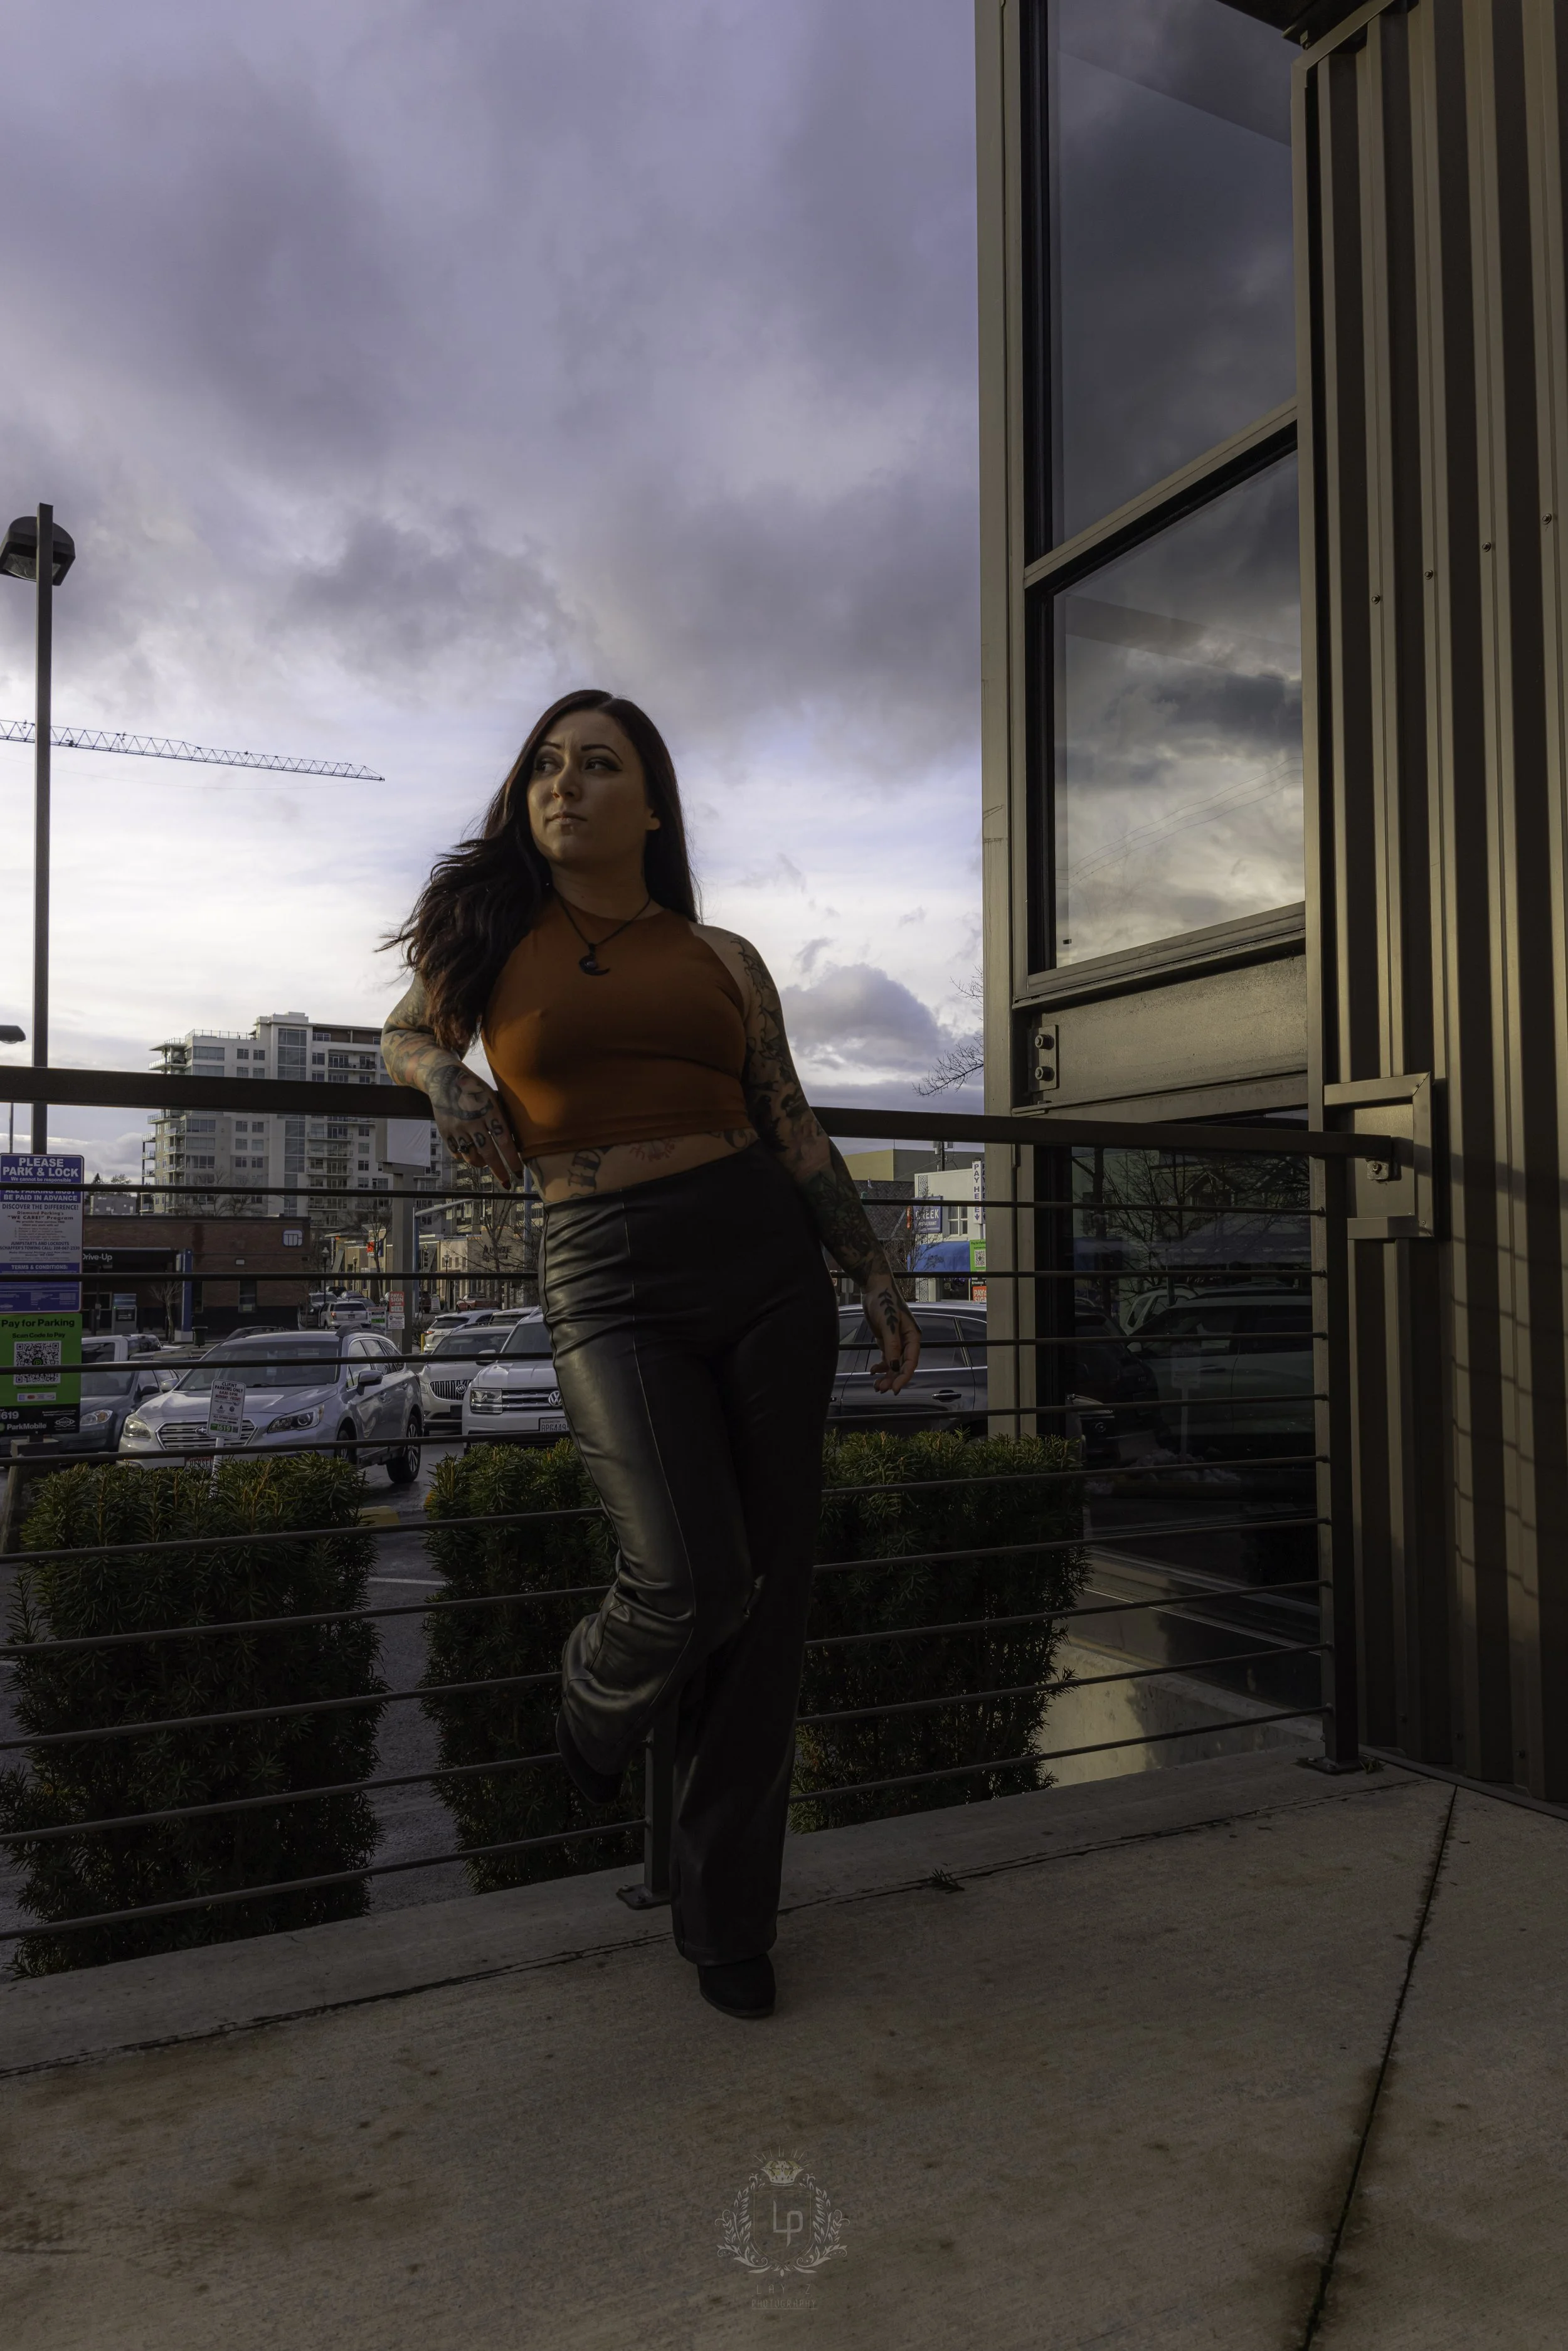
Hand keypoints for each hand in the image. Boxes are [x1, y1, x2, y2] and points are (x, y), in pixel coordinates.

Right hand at [429, 1070, 524, 1190]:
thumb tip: (515, 1140)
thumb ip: (501, 1115)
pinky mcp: (445, 1131)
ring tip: (487, 1164)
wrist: (443, 1079)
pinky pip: (457, 1152)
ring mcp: (457, 1127)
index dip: (512, 1159)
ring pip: (471, 1156)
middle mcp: (473, 1121)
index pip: (504, 1140)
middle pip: (488, 1153)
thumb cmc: (474, 1088)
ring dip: (482, 1164)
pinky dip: (465, 1156)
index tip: (519, 1171)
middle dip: (500, 1171)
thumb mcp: (492, 1095)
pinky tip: (470, 1153)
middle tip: (507, 1183)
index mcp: (489, 1111)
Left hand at [863, 1279, 919, 1393]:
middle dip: (893, 1378)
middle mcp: (907, 1342)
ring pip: (893, 1364)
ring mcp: (896, 1342)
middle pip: (902, 1366)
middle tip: (880, 1389)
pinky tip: (873, 1371)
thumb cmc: (884, 1301)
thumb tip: (894, 1366)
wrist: (874, 1288)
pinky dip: (881, 1366)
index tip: (895, 1388)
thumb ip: (892, 1345)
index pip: (911, 1362)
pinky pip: (886, 1358)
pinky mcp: (886, 1340)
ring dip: (886, 1375)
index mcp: (912, 1337)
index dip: (904, 1377)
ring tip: (876, 1385)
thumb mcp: (888, 1324)